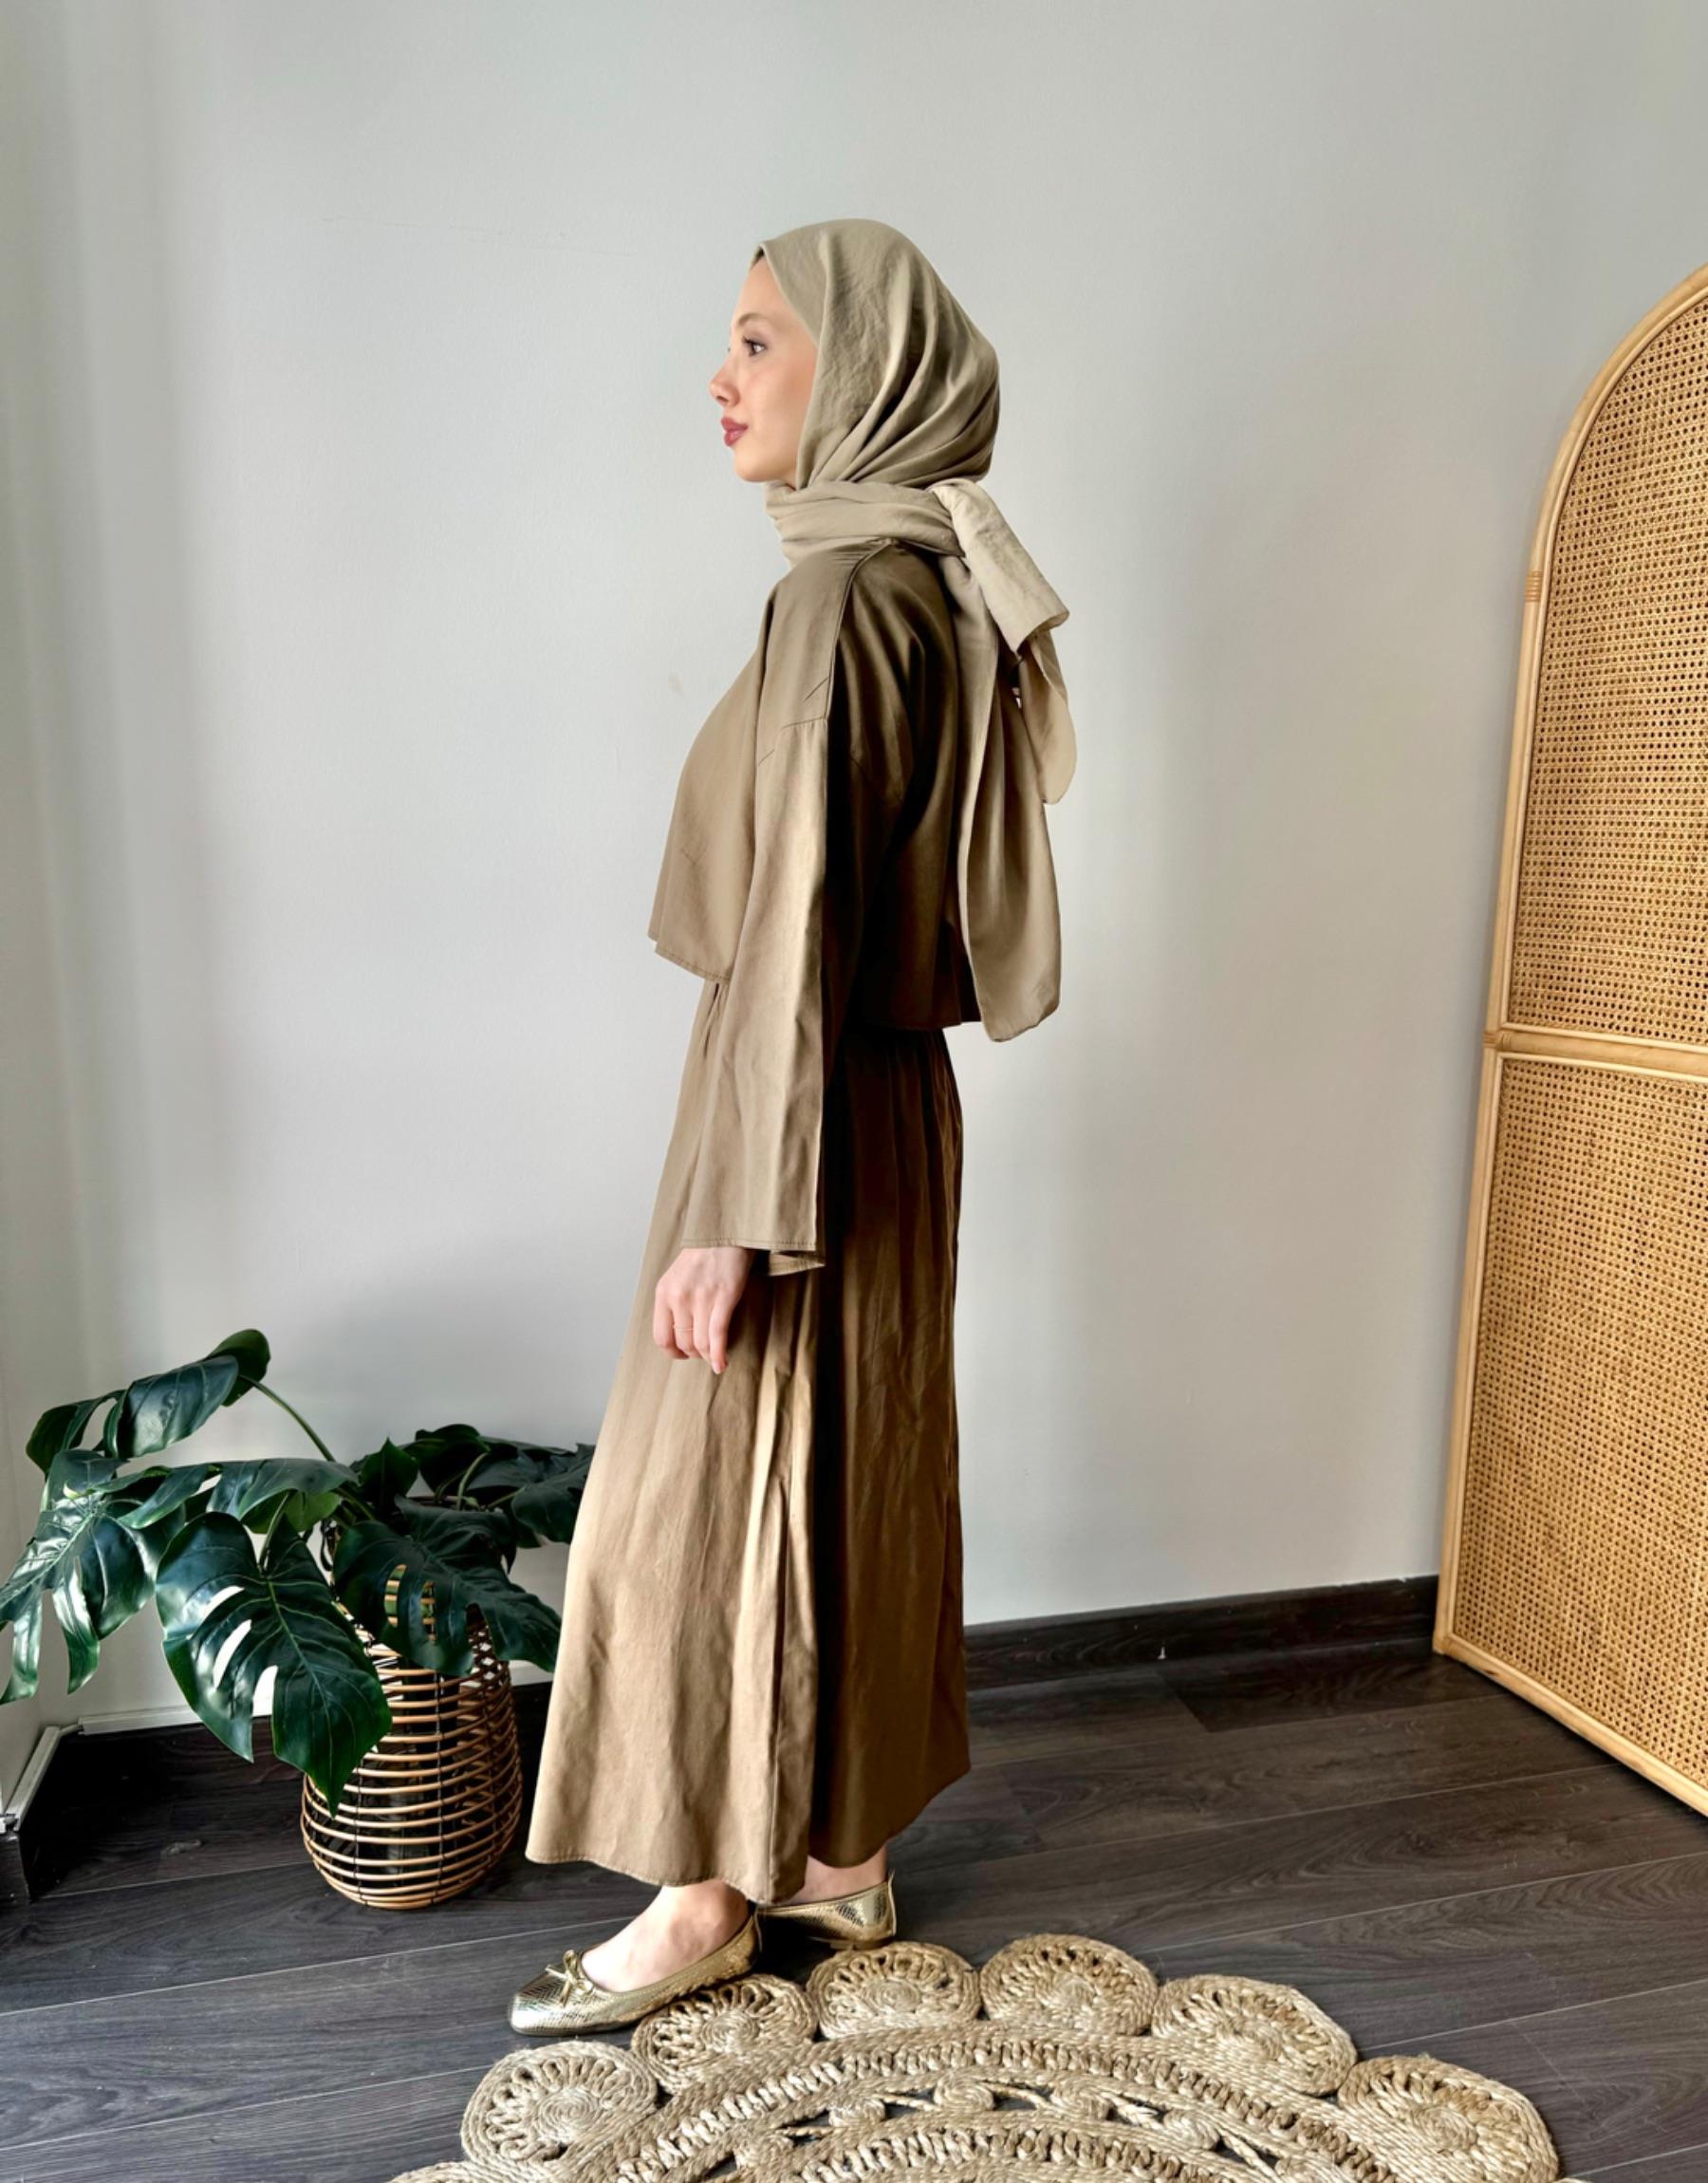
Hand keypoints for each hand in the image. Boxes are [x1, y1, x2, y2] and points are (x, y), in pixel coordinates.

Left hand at [654, 1245, 754, 1372]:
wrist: (724, 1234)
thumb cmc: (702, 1256)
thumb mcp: (675, 1277)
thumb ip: (672, 1303)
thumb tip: (678, 1334)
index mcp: (663, 1293)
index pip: (661, 1337)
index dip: (672, 1352)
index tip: (682, 1354)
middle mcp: (678, 1297)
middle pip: (682, 1343)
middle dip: (693, 1354)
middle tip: (703, 1353)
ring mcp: (701, 1298)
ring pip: (700, 1343)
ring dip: (707, 1356)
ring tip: (714, 1357)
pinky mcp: (723, 1298)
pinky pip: (717, 1335)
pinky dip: (719, 1354)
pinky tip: (722, 1364)